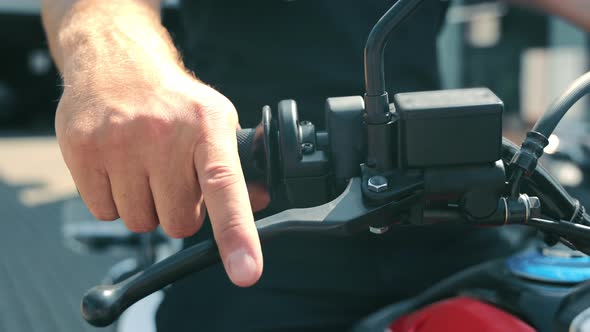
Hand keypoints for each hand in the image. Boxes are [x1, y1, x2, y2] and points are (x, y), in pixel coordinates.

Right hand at [56, 62, 265, 286]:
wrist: (116, 62)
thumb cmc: (174, 101)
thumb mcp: (215, 121)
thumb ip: (235, 166)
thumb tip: (259, 202)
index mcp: (207, 127)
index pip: (226, 187)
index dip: (237, 233)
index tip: (246, 271)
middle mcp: (164, 133)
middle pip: (179, 222)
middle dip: (179, 210)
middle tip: (172, 177)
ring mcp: (119, 142)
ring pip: (140, 222)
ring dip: (146, 206)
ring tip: (144, 167)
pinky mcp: (83, 151)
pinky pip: (105, 213)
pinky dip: (114, 201)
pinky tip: (118, 167)